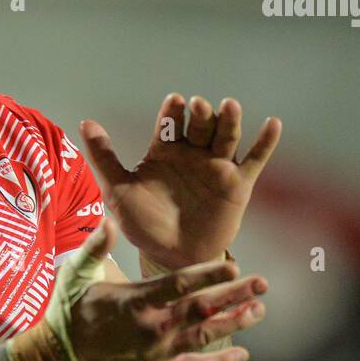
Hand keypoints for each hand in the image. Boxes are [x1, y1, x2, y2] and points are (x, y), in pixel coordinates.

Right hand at [50, 219, 266, 360]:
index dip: (208, 274)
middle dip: (234, 295)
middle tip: (262, 283)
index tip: (234, 264)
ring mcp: (156, 353)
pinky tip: (243, 354)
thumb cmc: (67, 311)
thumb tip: (110, 220)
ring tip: (260, 311)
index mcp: (132, 301)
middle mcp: (150, 329)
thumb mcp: (74, 274)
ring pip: (204, 336)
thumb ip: (95, 246)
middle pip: (200, 309)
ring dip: (234, 324)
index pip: (178, 285)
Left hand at [80, 94, 281, 267]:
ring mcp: (216, 167)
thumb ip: (104, 157)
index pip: (169, 125)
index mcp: (164, 152)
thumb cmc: (143, 225)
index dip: (172, 112)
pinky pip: (255, 160)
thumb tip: (85, 122)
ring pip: (226, 137)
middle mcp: (192, 154)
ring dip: (229, 121)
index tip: (174, 102)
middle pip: (200, 126)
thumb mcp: (117, 191)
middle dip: (200, 114)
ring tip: (230, 106)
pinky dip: (266, 142)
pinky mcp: (238, 184)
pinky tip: (274, 124)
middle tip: (198, 106)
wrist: (172, 258)